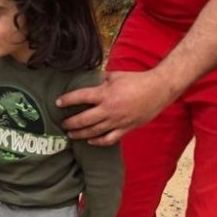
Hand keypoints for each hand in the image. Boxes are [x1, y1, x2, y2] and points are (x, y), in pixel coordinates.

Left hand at [57, 70, 172, 144]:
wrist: (158, 89)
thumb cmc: (136, 80)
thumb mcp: (115, 75)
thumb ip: (100, 80)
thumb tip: (89, 81)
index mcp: (105, 94)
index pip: (80, 97)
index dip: (67, 100)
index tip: (58, 103)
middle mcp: (109, 109)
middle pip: (83, 120)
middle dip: (70, 123)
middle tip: (62, 124)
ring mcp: (117, 121)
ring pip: (94, 132)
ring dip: (80, 134)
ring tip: (71, 134)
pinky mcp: (126, 128)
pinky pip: (109, 139)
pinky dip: (98, 141)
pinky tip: (90, 141)